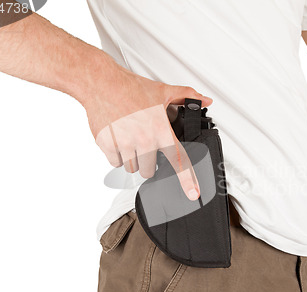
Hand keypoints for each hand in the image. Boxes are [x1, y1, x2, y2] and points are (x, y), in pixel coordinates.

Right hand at [82, 64, 212, 200]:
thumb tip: (205, 100)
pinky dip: (116, 155)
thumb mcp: (163, 91)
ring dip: (132, 159)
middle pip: (149, 171)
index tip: (193, 194)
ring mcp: (124, 145)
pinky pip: (115, 163)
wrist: (101, 83)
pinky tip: (118, 138)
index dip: (187, 180)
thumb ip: (186, 96)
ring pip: (132, 168)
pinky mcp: (107, 146)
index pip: (178, 160)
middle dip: (147, 162)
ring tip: (130, 138)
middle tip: (144, 144)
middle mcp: (144, 140)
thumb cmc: (130, 87)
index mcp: (160, 130)